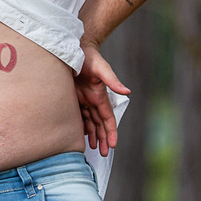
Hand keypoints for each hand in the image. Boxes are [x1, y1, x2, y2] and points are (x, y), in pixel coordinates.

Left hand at [74, 42, 128, 156]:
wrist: (75, 47)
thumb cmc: (89, 56)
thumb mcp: (101, 68)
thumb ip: (112, 80)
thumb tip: (127, 92)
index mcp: (100, 96)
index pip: (108, 119)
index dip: (111, 132)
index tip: (112, 146)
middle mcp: (93, 100)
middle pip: (99, 124)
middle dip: (103, 138)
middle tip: (102, 153)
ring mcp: (83, 99)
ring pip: (89, 121)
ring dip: (92, 135)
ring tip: (93, 148)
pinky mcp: (73, 96)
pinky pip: (78, 114)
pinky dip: (81, 125)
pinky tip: (80, 135)